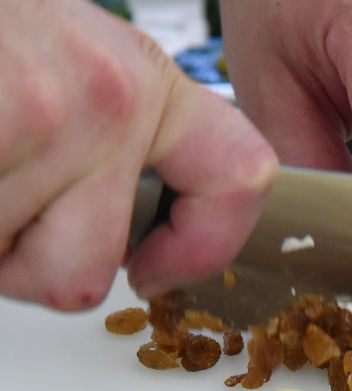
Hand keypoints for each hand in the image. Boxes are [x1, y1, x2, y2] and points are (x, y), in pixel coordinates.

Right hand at [0, 0, 277, 309]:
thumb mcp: (59, 66)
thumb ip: (111, 145)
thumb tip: (141, 248)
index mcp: (141, 81)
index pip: (239, 177)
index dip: (204, 246)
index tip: (155, 270)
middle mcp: (108, 97)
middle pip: (86, 272)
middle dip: (20, 258)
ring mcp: (40, 115)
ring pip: (13, 269)